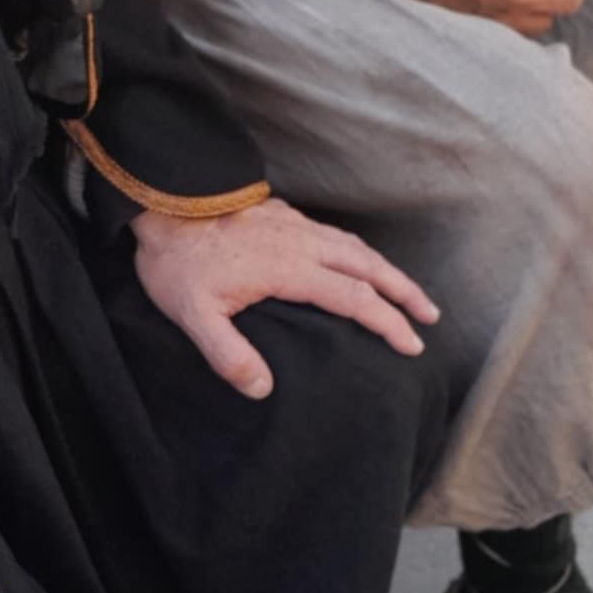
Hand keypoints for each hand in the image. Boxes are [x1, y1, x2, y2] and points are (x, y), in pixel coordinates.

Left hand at [132, 197, 437, 398]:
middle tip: (431, 316)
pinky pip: (334, 233)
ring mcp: (293, 224)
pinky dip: (358, 250)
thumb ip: (228, 353)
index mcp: (288, 268)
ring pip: (353, 245)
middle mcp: (301, 242)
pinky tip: (356, 259)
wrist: (161, 203)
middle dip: (404, 291)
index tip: (411, 344)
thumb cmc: (177, 262)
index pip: (353, 297)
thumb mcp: (193, 315)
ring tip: (407, 290)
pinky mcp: (281, 214)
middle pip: (368, 265)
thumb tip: (263, 389)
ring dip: (385, 268)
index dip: (386, 322)